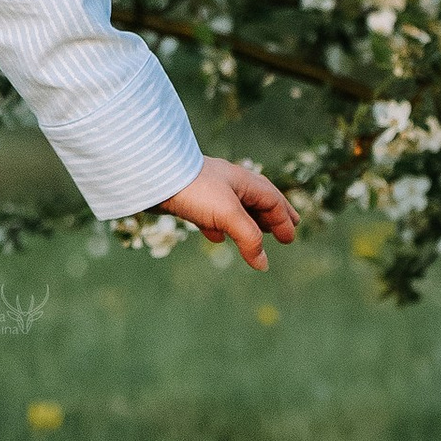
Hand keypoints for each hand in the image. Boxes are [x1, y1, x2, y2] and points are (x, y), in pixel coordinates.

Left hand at [161, 155, 296, 269]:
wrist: (152, 175)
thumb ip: (249, 239)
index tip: (289, 238)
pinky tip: (216, 237)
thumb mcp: (228, 214)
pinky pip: (211, 214)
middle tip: (288, 227)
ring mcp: (209, 190)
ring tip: (257, 234)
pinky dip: (219, 226)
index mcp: (243, 181)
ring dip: (249, 221)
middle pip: (258, 199)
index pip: (271, 200)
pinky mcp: (190, 199)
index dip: (282, 219)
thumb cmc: (195, 190)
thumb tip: (263, 265)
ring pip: (236, 207)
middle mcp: (228, 182)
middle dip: (273, 214)